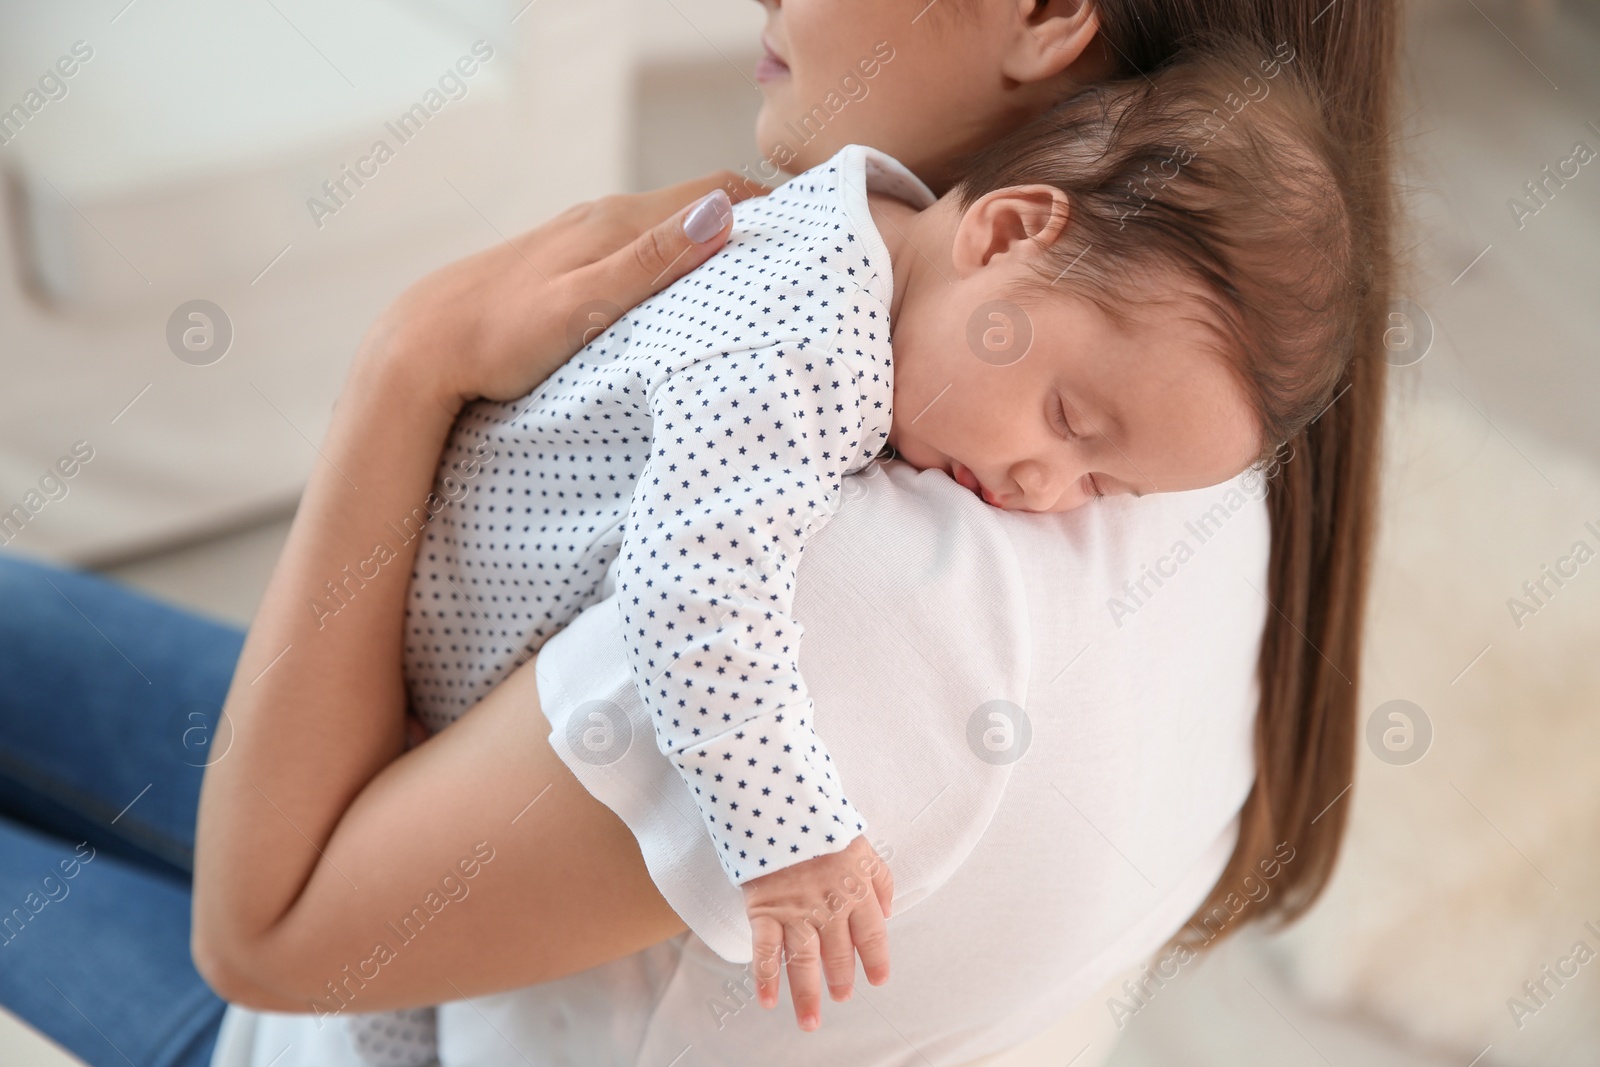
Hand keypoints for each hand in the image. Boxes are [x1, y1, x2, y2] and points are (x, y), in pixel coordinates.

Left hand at [364, 171, 768, 410]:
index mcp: (615, 223)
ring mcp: (581, 243)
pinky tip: (681, 299)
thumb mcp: (585, 305)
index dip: (769, 206)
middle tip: (798, 264)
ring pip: (666, 232)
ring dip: (711, 249)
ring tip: (752, 285)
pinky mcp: (566, 269)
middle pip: (696, 208)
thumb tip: (724, 212)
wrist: (421, 350)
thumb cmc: (499, 336)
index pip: (714, 193)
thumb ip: (654, 260)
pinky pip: (638, 255)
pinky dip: (675, 266)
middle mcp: (601, 221)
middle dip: (749, 226)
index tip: (813, 234)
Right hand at [743, 835, 894, 1031]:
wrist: (780, 802)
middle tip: (841, 997)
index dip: (876, 961)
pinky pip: (765, 951)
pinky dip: (766, 978)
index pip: (872, 936)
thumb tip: (888, 913)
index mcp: (856, 890)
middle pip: (837, 955)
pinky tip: (768, 1001)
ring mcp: (795, 911)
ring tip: (811, 1020)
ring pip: (803, 962)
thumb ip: (880, 880)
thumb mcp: (863, 844)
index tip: (878, 981)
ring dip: (807, 994)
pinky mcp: (765, 909)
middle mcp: (829, 907)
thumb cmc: (821, 822)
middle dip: (841, 980)